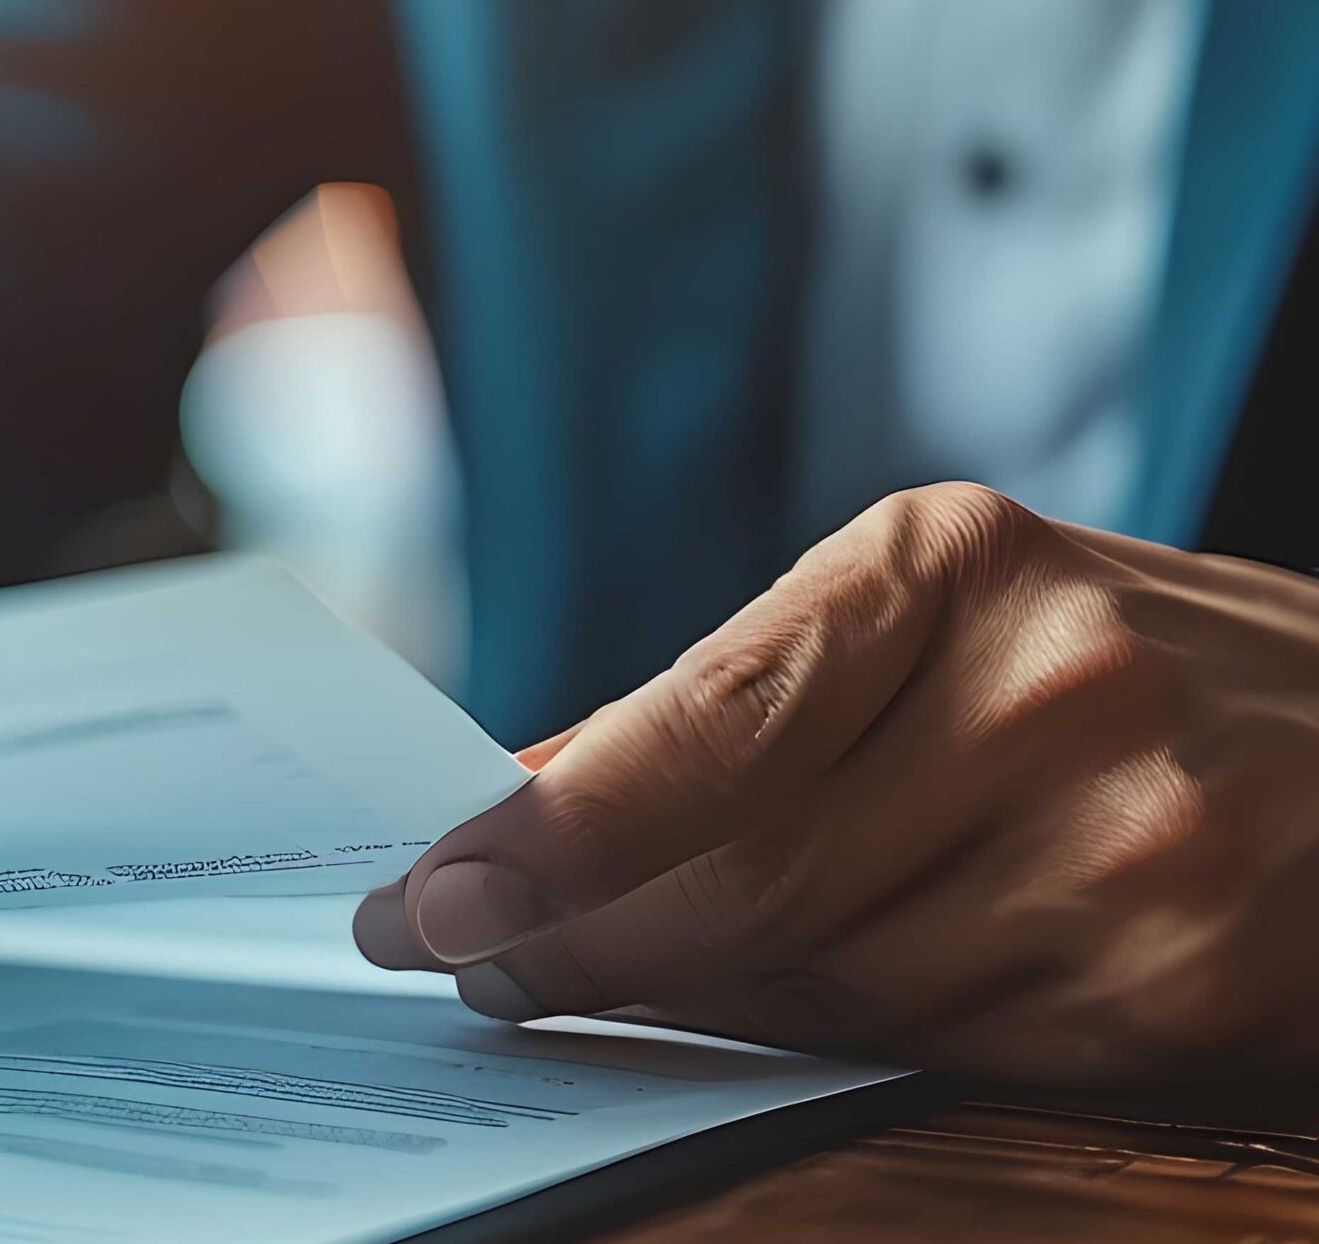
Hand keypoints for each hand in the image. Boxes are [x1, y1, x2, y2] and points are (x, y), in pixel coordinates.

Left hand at [354, 482, 1318, 1083]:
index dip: (559, 827)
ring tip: (586, 976)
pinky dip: (815, 1033)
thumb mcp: (933, 613)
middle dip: (574, 935)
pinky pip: (926, 1047)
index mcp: (955, 562)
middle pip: (745, 873)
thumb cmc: (1110, 662)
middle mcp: (1052, 690)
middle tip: (464, 956)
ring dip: (682, 995)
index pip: (714, 715)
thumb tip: (522, 798)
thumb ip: (734, 701)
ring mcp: (1131, 845)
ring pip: (822, 979)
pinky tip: (756, 1006)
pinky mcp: (1179, 985)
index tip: (429, 895)